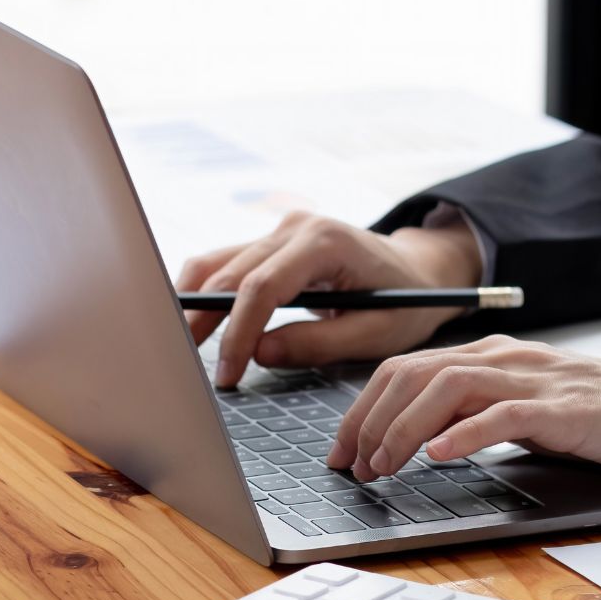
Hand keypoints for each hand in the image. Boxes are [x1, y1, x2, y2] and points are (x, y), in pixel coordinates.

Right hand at [176, 211, 481, 385]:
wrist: (418, 269)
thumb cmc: (406, 302)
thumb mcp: (375, 332)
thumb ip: (317, 344)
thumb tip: (259, 354)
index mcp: (325, 242)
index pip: (262, 287)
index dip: (238, 333)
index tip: (228, 372)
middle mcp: (296, 227)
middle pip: (229, 273)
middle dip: (205, 322)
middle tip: (187, 367)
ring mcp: (281, 230)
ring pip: (216, 262)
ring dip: (193, 304)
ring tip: (182, 347)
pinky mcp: (272, 242)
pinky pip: (225, 263)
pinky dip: (204, 291)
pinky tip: (194, 322)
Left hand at [327, 335, 600, 481]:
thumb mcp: (527, 410)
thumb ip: (479, 414)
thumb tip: (422, 442)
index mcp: (492, 357)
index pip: (406, 370)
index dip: (364, 408)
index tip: (342, 449)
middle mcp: (505, 359)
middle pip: (414, 374)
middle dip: (369, 420)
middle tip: (350, 465)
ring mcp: (535, 379)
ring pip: (447, 387)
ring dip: (403, 429)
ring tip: (381, 466)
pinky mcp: (565, 408)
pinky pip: (504, 414)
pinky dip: (465, 433)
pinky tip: (438, 455)